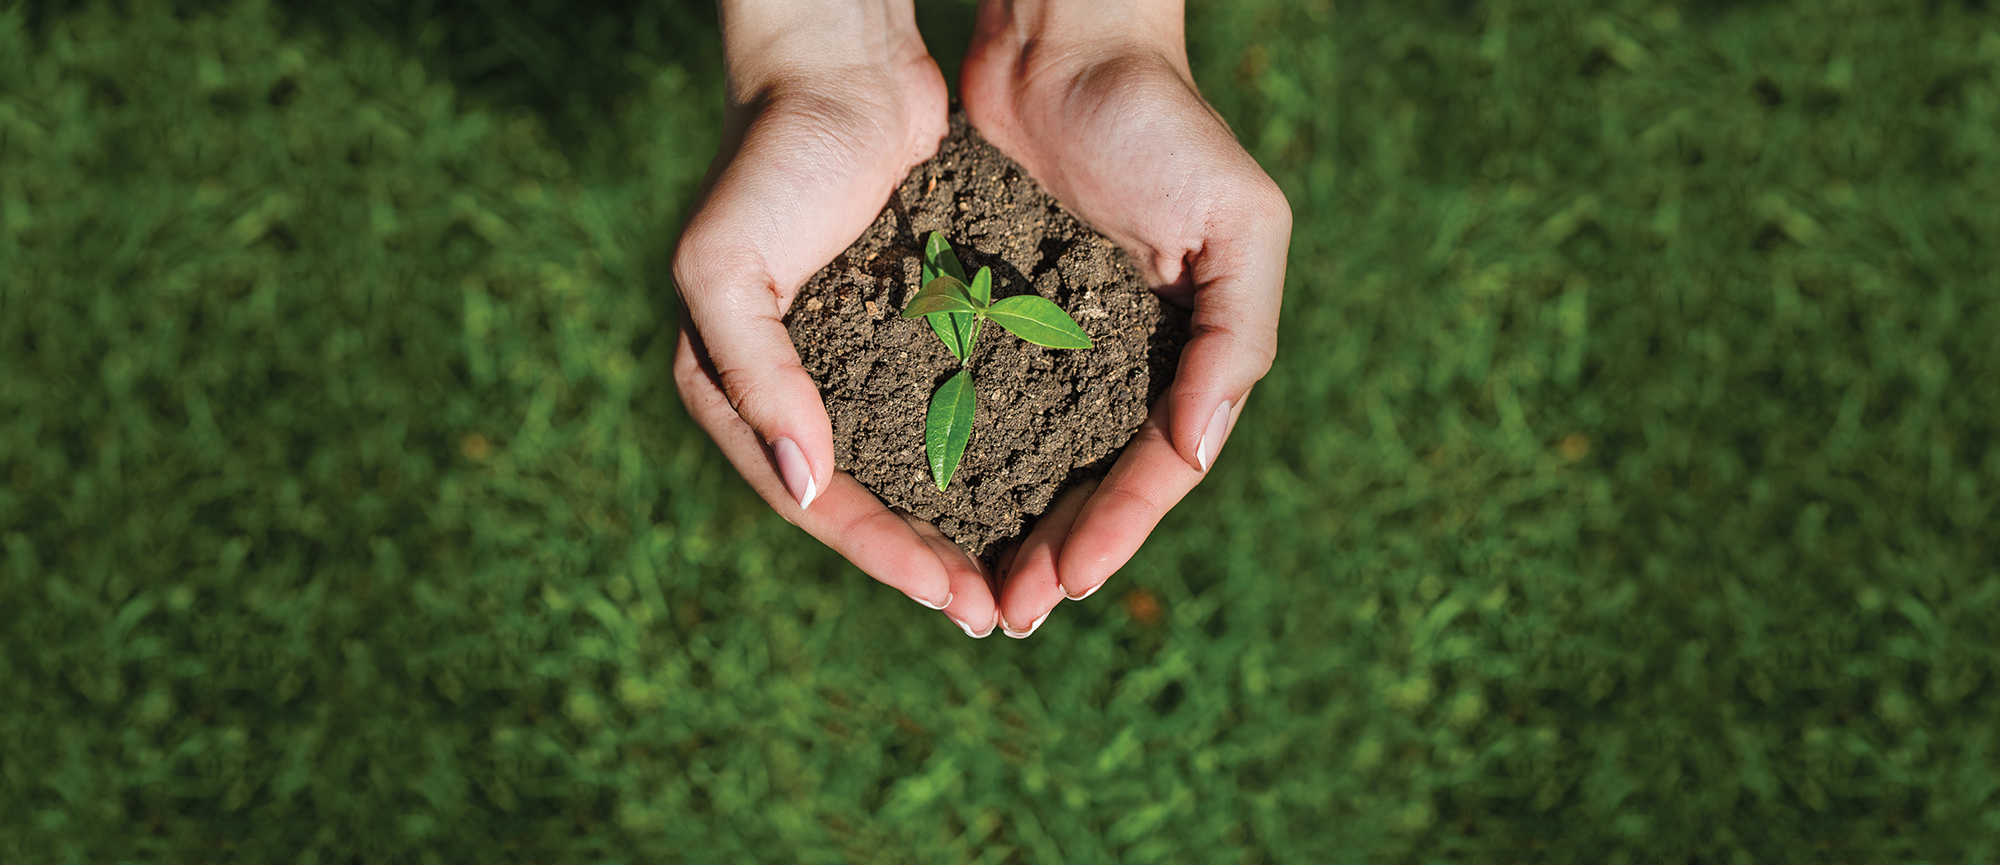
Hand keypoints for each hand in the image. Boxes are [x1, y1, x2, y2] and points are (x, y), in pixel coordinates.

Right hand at [673, 0, 1005, 635]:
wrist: (837, 66)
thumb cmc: (767, 159)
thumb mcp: (725, 267)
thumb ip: (753, 377)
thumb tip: (803, 487)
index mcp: (729, 392)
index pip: (810, 499)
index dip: (881, 555)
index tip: (953, 596)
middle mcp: (789, 392)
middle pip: (862, 504)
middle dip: (927, 563)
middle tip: (998, 614)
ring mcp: (849, 366)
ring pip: (908, 472)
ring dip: (961, 528)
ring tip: (1020, 579)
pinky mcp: (905, 333)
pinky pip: (946, 415)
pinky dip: (984, 461)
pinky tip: (1034, 496)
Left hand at [961, 0, 1291, 635]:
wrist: (1062, 44)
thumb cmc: (1163, 123)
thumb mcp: (1237, 221)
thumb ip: (1235, 337)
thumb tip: (1199, 451)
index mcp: (1191, 353)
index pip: (1158, 468)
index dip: (1118, 529)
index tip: (1070, 581)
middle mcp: (1126, 361)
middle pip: (1092, 484)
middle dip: (1057, 552)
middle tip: (1009, 614)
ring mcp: (1059, 344)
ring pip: (1033, 462)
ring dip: (1007, 529)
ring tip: (971, 590)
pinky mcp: (994, 316)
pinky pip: (978, 405)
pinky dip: (963, 461)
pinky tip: (931, 505)